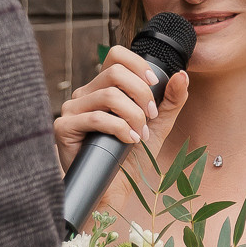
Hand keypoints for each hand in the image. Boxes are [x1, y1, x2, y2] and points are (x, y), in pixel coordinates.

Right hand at [53, 47, 189, 174]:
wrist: (115, 190)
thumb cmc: (132, 159)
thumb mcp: (158, 126)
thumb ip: (171, 100)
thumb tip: (181, 74)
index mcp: (103, 87)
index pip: (116, 56)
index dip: (138, 65)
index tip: (154, 86)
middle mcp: (85, 94)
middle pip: (115, 72)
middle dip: (141, 94)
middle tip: (150, 118)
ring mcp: (72, 110)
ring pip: (108, 95)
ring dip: (133, 115)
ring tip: (140, 135)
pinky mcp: (64, 128)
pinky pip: (95, 117)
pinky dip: (119, 128)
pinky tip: (128, 140)